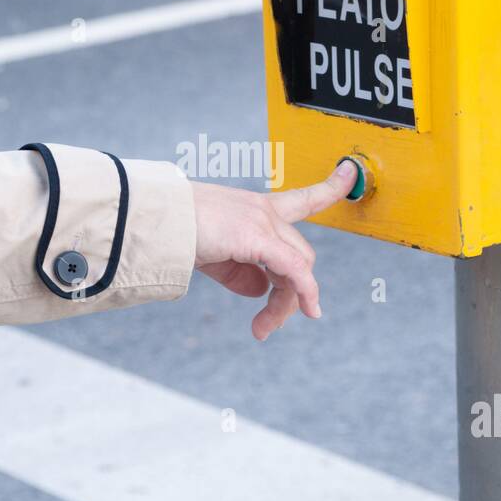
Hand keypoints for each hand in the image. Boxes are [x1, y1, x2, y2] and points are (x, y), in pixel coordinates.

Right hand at [190, 160, 357, 340]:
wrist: (152, 222)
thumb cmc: (174, 234)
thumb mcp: (214, 256)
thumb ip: (241, 273)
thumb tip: (262, 291)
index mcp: (254, 208)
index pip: (301, 199)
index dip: (328, 188)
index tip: (348, 171)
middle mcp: (263, 210)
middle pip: (300, 256)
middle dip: (291, 295)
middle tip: (266, 325)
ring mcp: (262, 220)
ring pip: (298, 268)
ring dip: (286, 304)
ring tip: (262, 329)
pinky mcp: (257, 235)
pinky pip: (293, 269)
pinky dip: (303, 291)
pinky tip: (306, 310)